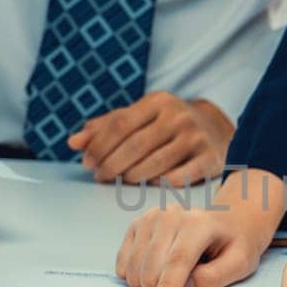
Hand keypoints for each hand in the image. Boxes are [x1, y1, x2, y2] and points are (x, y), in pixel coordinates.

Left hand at [67, 92, 233, 185]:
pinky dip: (159, 184)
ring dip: (132, 177)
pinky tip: (147, 185)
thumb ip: (104, 128)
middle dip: (112, 165)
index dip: (99, 146)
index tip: (87, 163)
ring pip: (155, 164)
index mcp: (158, 101)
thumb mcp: (138, 118)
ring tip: (121, 181)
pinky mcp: (209, 158)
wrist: (214, 129)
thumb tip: (73, 143)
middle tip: (100, 176)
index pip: (120, 124)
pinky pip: (179, 178)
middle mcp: (179, 116)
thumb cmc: (165, 124)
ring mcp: (196, 137)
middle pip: (136, 146)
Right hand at [114, 169, 285, 286]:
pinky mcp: (137, 224)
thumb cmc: (234, 245)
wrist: (227, 221)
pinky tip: (153, 269)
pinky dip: (134, 273)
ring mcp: (151, 217)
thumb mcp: (239, 264)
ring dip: (147, 282)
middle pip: (152, 266)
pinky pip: (124, 261)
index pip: (178, 260)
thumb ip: (213, 278)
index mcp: (199, 224)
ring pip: (135, 266)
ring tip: (171, 274)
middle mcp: (171, 215)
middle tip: (183, 282)